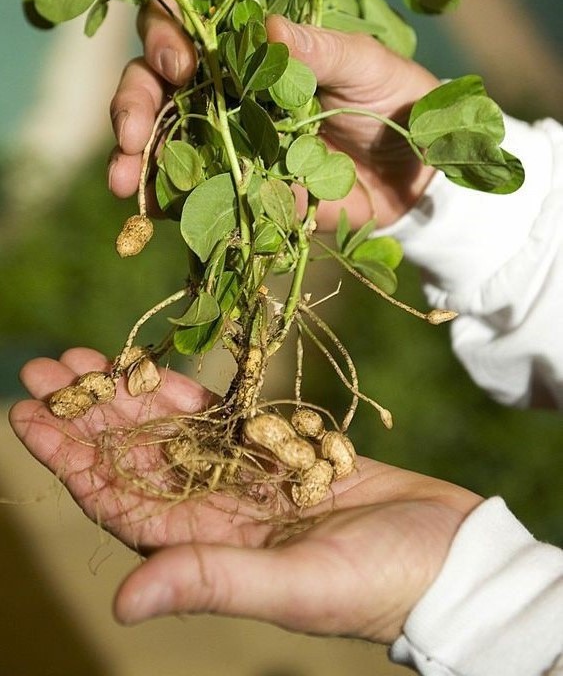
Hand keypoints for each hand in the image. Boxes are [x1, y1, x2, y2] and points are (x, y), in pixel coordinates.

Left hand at [10, 349, 480, 642]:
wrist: (448, 555)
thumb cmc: (379, 582)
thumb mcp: (294, 586)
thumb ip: (211, 581)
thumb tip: (123, 601)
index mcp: (207, 548)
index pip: (118, 500)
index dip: (70, 460)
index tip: (27, 419)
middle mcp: (215, 511)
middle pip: (134, 456)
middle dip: (86, 415)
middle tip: (42, 371)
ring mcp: (246, 477)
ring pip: (170, 430)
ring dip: (127, 396)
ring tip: (82, 360)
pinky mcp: (280, 448)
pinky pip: (222, 414)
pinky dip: (187, 390)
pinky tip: (153, 367)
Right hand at [108, 0, 438, 228]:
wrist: (415, 175)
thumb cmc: (393, 100)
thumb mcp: (366, 66)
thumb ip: (321, 49)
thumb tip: (268, 27)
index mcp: (250, 48)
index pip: (186, 28)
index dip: (166, 37)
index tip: (179, 64)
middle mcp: (224, 89)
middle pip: (152, 83)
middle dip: (132, 104)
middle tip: (131, 133)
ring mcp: (223, 140)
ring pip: (158, 139)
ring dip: (132, 158)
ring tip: (123, 181)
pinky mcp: (234, 187)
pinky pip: (186, 192)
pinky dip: (162, 200)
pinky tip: (149, 211)